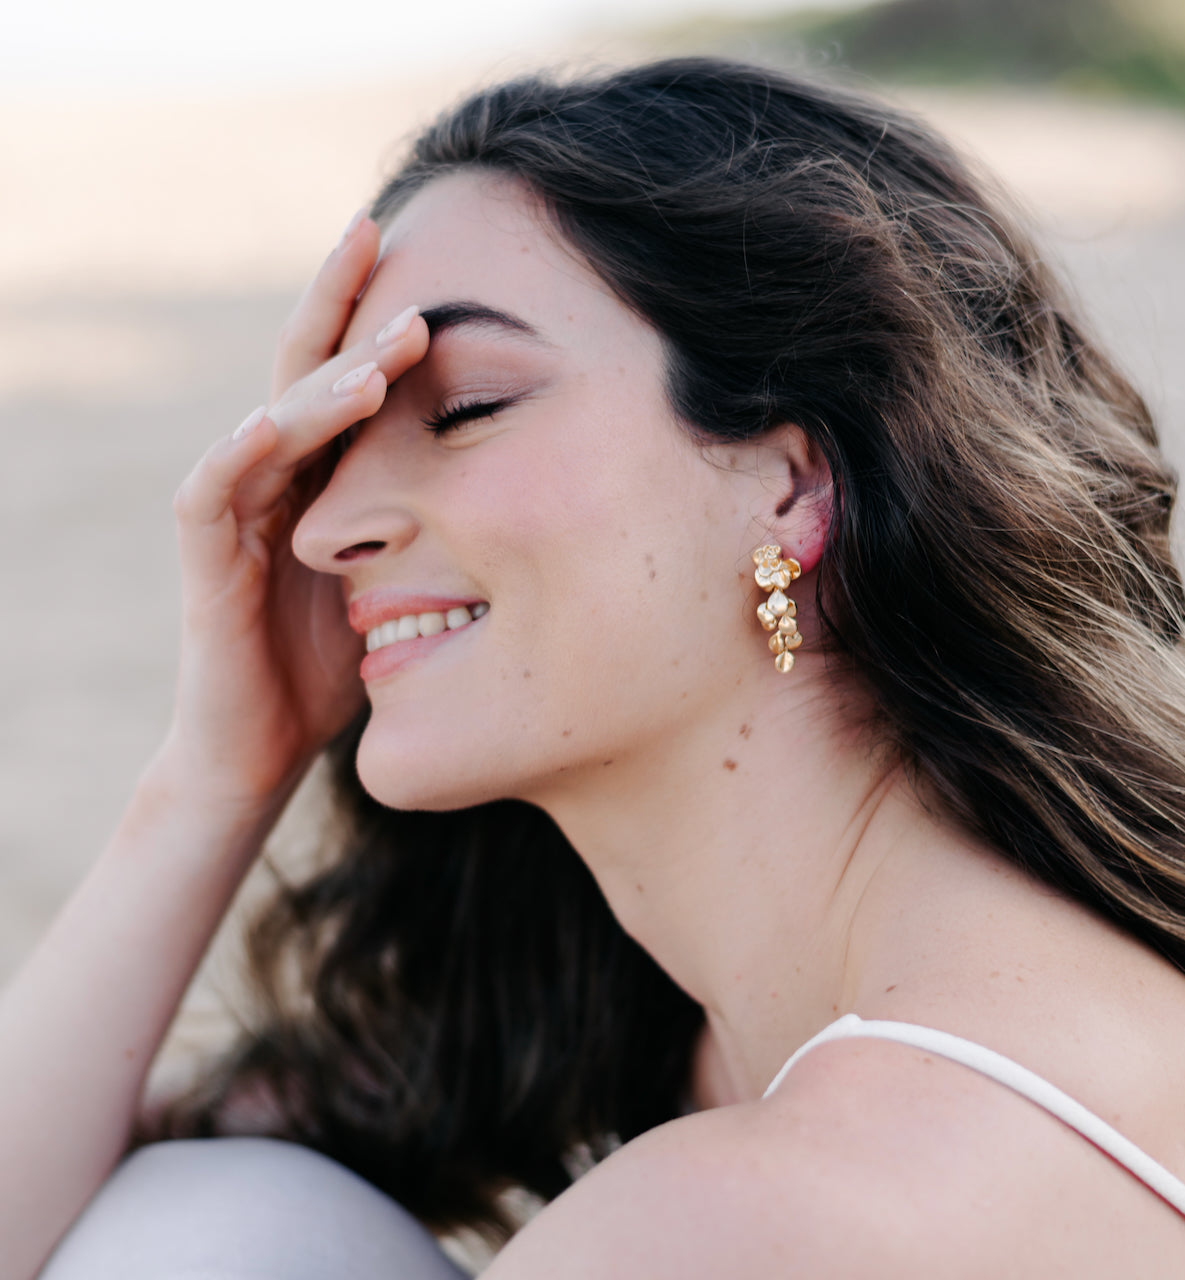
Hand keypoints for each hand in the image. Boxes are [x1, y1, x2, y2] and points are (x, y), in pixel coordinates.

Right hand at [162, 213, 427, 811]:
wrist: (261, 746)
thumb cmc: (334, 662)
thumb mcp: (402, 577)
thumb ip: (433, 524)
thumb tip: (525, 487)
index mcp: (325, 475)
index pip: (351, 377)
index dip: (380, 315)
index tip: (438, 260)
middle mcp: (278, 475)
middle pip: (307, 369)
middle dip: (345, 304)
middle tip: (384, 232)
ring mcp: (237, 509)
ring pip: (272, 417)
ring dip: (327, 376)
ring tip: (388, 340)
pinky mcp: (205, 557)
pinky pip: (215, 490)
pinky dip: (244, 449)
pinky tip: (277, 417)